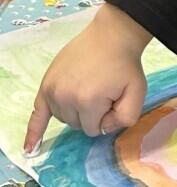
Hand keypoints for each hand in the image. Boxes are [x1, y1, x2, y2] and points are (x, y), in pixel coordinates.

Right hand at [26, 3, 151, 150]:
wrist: (110, 37)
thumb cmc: (125, 66)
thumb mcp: (137, 93)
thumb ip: (125, 119)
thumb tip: (102, 128)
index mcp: (88, 102)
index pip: (93, 130)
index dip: (106, 118)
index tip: (114, 100)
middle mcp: (65, 98)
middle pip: (76, 125)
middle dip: (91, 115)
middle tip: (103, 93)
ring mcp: (52, 90)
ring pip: (63, 118)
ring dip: (75, 112)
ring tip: (88, 91)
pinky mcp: (46, 84)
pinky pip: (36, 113)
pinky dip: (33, 132)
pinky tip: (29, 149)